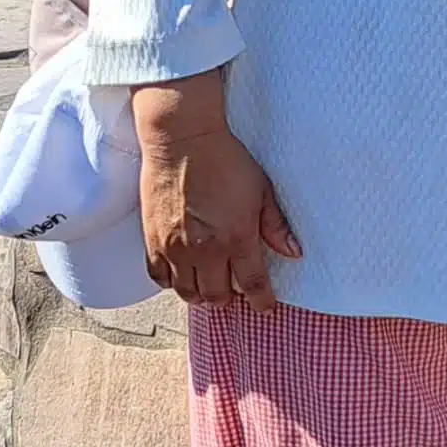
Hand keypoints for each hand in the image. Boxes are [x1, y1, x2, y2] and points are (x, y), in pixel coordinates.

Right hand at [132, 75, 300, 308]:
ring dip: (201, 295)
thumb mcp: (261, 189)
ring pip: (187, 293)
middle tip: (236, 291)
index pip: (252, 284)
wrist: (182, 140)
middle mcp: (204, 250)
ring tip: (210, 284)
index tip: (266, 306)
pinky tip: (182, 274)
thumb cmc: (225, 159)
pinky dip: (172, 283)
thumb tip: (294, 252)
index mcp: (236, 237)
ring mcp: (175, 248)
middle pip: (217, 297)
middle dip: (230, 299)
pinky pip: (158, 278)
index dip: (262, 301)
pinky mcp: (152, 240)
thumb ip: (276, 225)